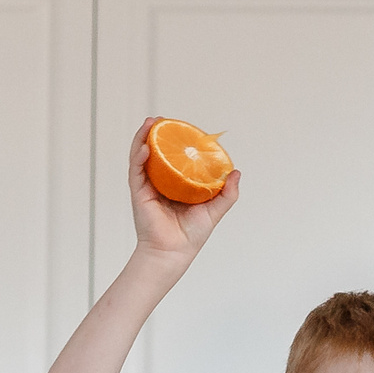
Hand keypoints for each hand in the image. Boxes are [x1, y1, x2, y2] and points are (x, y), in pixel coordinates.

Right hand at [127, 116, 239, 261]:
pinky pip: (136, 170)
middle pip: (156, 154)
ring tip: (150, 122)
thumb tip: (236, 172)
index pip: (173, 159)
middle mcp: (160, 184)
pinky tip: (144, 145)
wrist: (174, 253)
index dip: (175, 142)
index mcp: (176, 186)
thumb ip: (227, 193)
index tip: (181, 128)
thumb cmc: (191, 236)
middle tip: (161, 119)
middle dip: (156, 134)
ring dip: (143, 138)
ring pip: (142, 157)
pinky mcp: (139, 193)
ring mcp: (147, 187)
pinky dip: (138, 156)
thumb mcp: (214, 210)